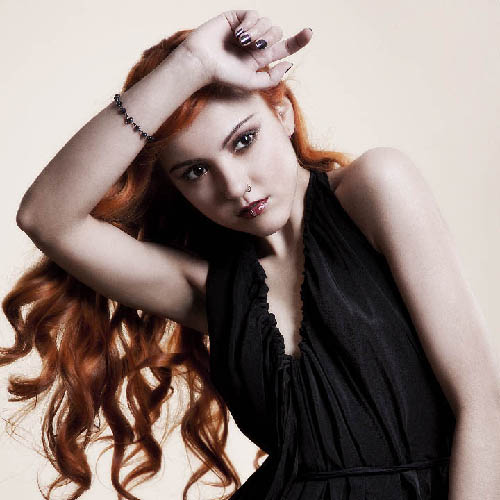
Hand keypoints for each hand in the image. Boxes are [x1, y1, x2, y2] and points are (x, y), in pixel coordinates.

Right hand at [179, 10, 312, 90]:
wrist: (203, 62)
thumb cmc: (224, 75)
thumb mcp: (252, 83)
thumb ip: (272, 78)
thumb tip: (289, 63)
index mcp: (262, 57)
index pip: (285, 47)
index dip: (299, 40)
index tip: (310, 32)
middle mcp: (256, 42)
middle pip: (278, 32)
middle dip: (270, 38)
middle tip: (255, 46)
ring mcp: (247, 29)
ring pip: (268, 22)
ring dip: (259, 32)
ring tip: (242, 42)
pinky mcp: (237, 17)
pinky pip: (254, 14)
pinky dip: (251, 23)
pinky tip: (239, 33)